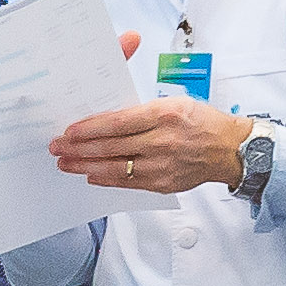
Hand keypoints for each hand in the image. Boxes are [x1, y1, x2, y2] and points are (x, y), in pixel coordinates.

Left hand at [48, 99, 256, 194]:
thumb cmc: (199, 121)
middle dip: (79, 148)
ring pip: (115, 167)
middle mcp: (162, 141)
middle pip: (111, 146)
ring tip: (65, 163)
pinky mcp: (163, 183)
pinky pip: (128, 183)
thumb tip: (105, 118)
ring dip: (86, 166)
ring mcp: (162, 165)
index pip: (117, 122)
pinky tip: (89, 175)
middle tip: (57, 147)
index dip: (90, 128)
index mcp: (164, 114)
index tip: (70, 130)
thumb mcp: (172, 102)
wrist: (227, 148)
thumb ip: (139, 110)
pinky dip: (106, 179)